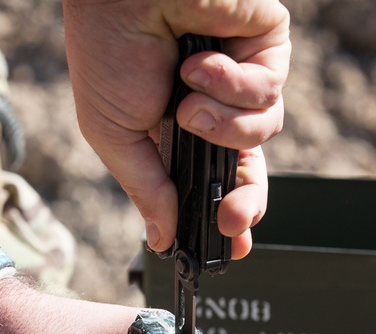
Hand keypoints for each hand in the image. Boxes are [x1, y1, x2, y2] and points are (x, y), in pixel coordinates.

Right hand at [62, 0, 290, 259]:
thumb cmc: (107, 50)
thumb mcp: (114, 134)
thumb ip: (147, 188)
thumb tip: (161, 240)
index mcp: (176, 129)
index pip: (210, 180)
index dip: (223, 214)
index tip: (231, 246)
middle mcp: (215, 105)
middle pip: (249, 168)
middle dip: (243, 199)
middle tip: (232, 219)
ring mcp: (243, 74)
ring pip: (261, 132)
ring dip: (221, 123)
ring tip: (187, 95)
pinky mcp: (267, 46)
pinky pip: (268, 91)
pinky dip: (232, 83)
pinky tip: (200, 62)